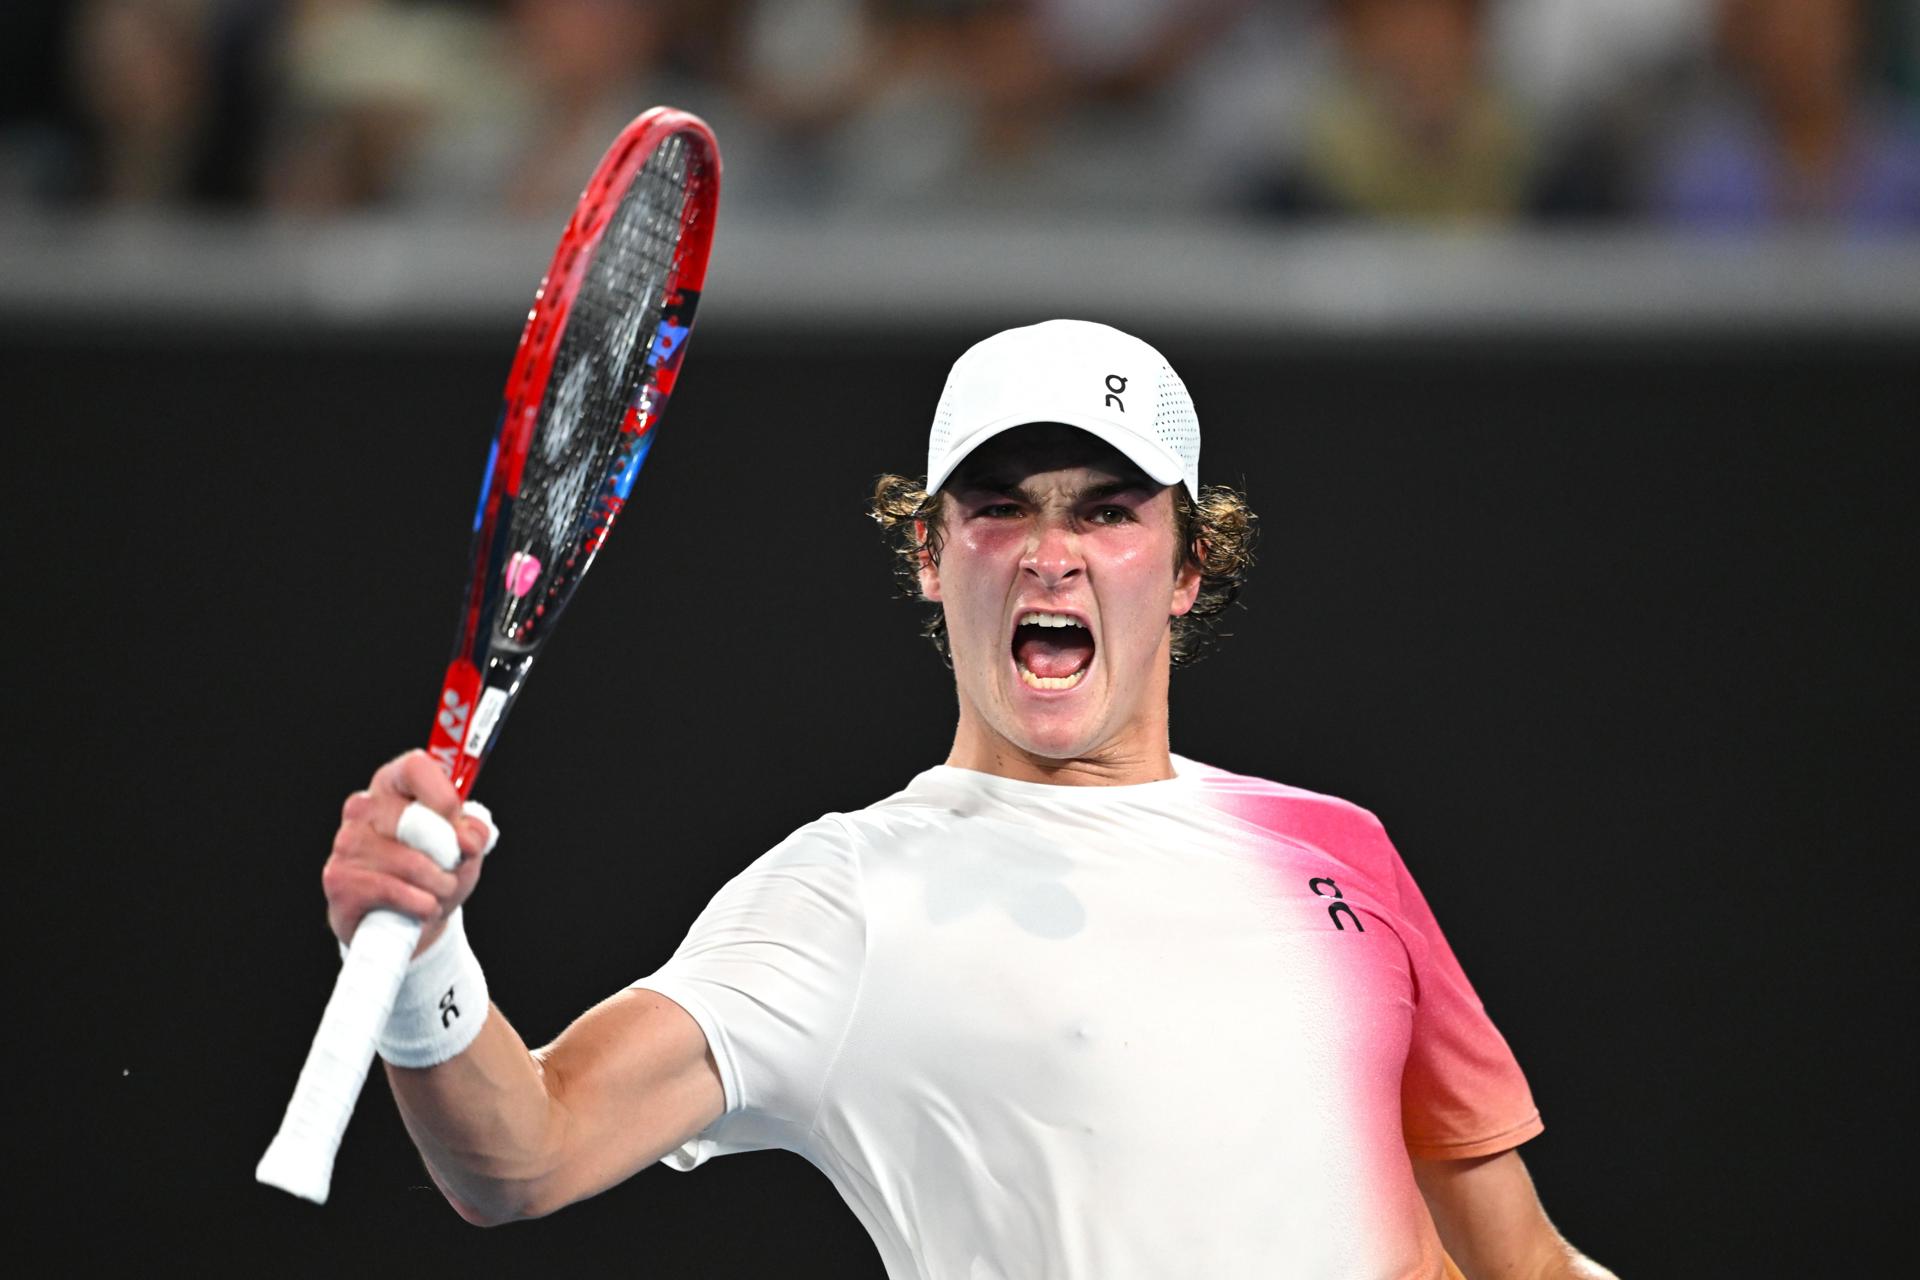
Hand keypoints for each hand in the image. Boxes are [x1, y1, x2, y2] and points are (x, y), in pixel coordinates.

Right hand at [324, 750, 496, 954]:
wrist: (400, 925)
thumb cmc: (433, 877)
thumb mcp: (464, 850)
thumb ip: (475, 833)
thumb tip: (467, 837)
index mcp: (392, 785)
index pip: (416, 767)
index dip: (445, 799)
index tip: (457, 828)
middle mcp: (362, 807)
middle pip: (419, 820)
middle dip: (448, 854)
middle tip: (451, 869)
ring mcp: (346, 842)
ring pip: (411, 862)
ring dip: (440, 886)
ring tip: (439, 893)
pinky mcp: (338, 879)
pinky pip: (394, 891)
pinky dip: (422, 906)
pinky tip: (421, 908)